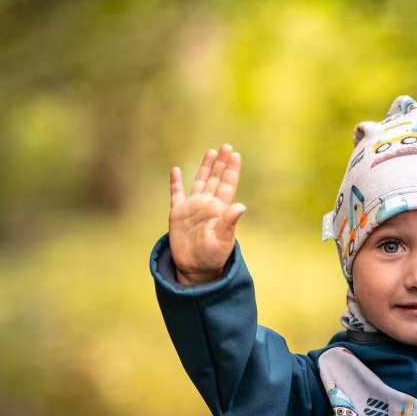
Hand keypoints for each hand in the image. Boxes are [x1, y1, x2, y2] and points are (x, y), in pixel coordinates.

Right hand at [168, 144, 246, 283]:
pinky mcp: (178, 214)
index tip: (235, 154)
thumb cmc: (212, 256)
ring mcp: (193, 208)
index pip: (227, 185)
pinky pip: (176, 194)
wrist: (195, 269)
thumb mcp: (223, 239)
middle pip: (215, 179)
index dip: (231, 170)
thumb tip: (241, 206)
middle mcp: (208, 205)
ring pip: (200, 182)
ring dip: (205, 167)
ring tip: (210, 152)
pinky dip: (176, 182)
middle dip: (220, 163)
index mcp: (221, 209)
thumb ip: (230, 222)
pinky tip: (176, 171)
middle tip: (226, 146)